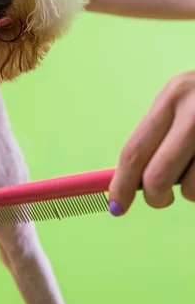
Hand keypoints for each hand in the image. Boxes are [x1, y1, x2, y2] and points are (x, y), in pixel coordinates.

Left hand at [109, 71, 194, 214]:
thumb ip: (159, 137)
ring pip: (190, 190)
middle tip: (162, 198)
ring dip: (193, 191)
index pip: (133, 151)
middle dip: (156, 198)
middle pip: (156, 178)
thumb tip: (130, 183)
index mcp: (173, 97)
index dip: (120, 185)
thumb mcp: (186, 103)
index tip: (116, 206)